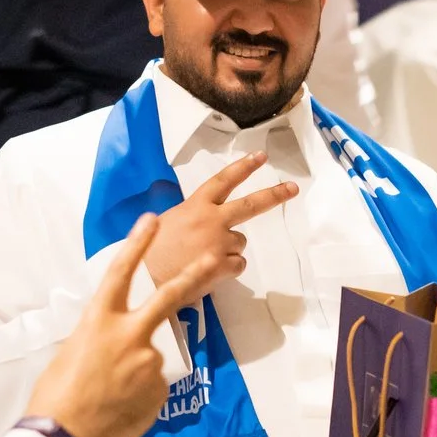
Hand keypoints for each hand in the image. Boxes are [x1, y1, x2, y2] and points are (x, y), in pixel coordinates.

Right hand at [29, 214, 220, 436]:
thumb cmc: (56, 394)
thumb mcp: (73, 352)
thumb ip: (103, 338)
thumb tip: (120, 343)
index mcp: (98, 321)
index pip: (119, 273)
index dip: (136, 245)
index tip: (150, 221)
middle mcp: (129, 335)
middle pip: (169, 297)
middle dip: (196, 275)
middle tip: (217, 257)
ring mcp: (149, 362)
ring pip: (150, 358)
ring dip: (135, 372)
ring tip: (108, 395)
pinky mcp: (161, 389)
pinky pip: (153, 386)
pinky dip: (139, 394)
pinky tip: (119, 407)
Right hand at [145, 152, 298, 296]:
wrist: (144, 279)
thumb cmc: (151, 250)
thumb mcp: (170, 220)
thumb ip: (193, 215)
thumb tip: (207, 216)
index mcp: (196, 206)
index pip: (224, 181)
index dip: (243, 168)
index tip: (261, 157)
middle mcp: (211, 220)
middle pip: (250, 204)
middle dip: (274, 194)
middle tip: (292, 188)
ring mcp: (219, 242)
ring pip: (240, 243)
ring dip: (228, 250)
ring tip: (203, 258)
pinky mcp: (223, 265)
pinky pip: (238, 264)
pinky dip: (227, 269)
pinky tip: (208, 271)